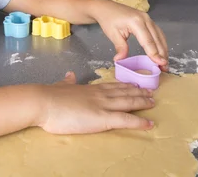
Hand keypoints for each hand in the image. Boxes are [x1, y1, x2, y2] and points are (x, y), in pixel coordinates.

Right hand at [35, 72, 154, 134]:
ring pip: (129, 102)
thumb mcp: (61, 85)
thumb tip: (69, 75)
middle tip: (150, 92)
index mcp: (90, 88)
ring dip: (142, 102)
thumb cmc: (50, 96)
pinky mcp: (103, 118)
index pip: (112, 86)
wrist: (44, 102)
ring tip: (153, 102)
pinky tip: (149, 123)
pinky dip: (139, 121)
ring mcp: (103, 105)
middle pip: (124, 92)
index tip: (134, 84)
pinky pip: (126, 119)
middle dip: (138, 92)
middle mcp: (100, 94)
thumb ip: (67, 81)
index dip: (125, 85)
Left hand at [92, 0, 168, 69]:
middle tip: (164, 68)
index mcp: (136, 22)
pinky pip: (158, 33)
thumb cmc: (108, 19)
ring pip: (160, 36)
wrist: (107, 8)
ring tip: (164, 63)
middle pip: (157, 39)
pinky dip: (161, 43)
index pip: (148, 41)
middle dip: (162, 54)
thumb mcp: (113, 34)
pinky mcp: (148, 20)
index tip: (161, 64)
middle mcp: (145, 19)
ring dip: (163, 50)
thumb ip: (120, 47)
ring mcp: (148, 18)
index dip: (155, 54)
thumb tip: (120, 60)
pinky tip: (161, 52)